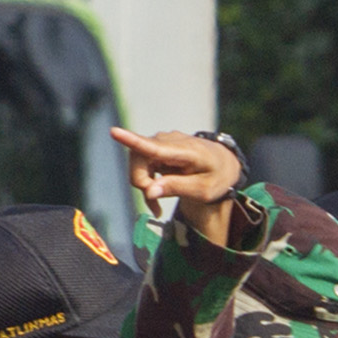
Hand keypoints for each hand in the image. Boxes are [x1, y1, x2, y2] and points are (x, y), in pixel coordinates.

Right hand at [111, 127, 244, 212]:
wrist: (224, 163)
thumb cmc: (216, 177)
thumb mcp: (203, 190)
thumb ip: (177, 188)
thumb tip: (149, 191)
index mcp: (187, 151)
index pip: (155, 147)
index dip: (132, 140)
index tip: (114, 132)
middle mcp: (170, 141)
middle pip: (138, 159)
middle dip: (141, 183)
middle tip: (155, 206)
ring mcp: (161, 142)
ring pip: (137, 163)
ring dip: (143, 186)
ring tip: (157, 206)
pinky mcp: (156, 148)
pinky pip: (141, 165)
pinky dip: (145, 183)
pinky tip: (156, 195)